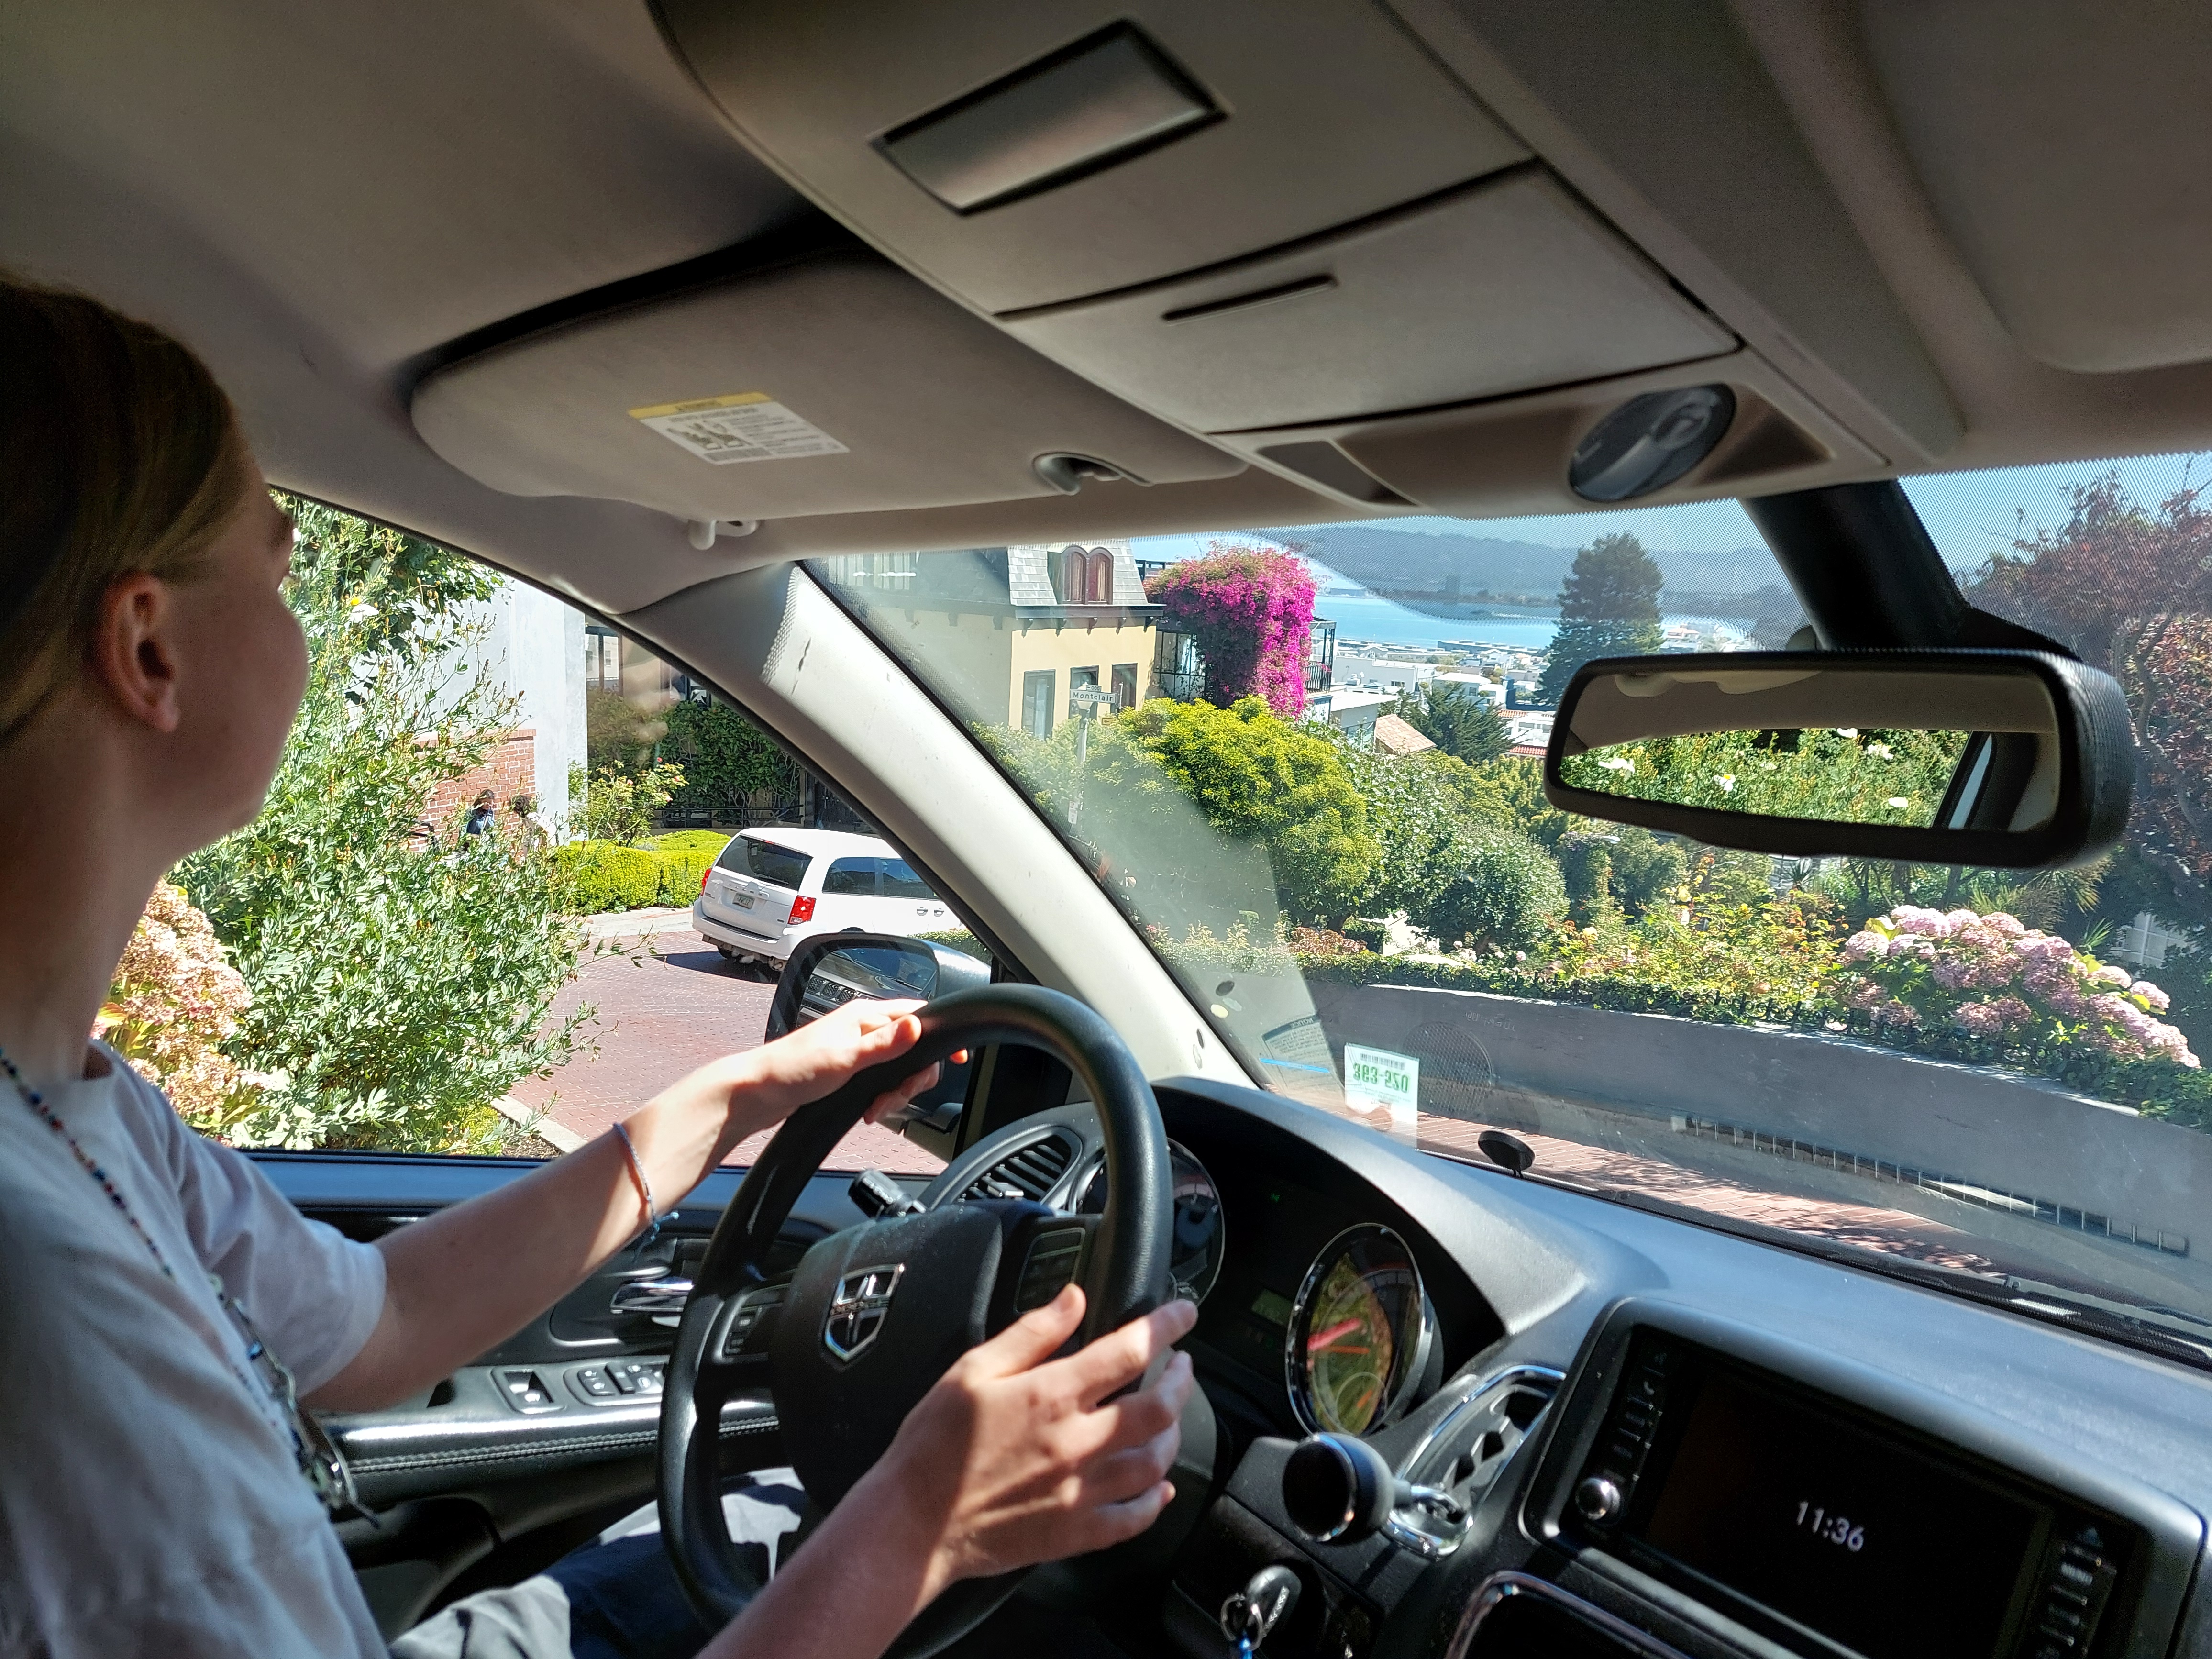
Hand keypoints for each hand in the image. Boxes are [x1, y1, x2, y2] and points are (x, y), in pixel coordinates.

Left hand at [651, 999, 943, 1156]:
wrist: (755, 1095)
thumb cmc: (791, 1071)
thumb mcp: (845, 1059)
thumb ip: (885, 1044)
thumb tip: (918, 1026)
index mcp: (866, 1016)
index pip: (919, 1015)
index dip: (939, 1036)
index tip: (956, 1058)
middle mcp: (864, 1029)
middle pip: (914, 1048)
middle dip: (912, 1078)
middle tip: (892, 1098)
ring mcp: (857, 1050)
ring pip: (899, 1069)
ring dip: (895, 1093)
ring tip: (874, 1108)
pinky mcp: (849, 1071)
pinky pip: (881, 1082)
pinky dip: (881, 1098)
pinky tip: (867, 1110)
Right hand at [863, 1285, 1199, 1602]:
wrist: (911, 1524)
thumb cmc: (933, 1446)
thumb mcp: (972, 1370)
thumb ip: (1031, 1332)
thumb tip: (1073, 1298)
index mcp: (1052, 1396)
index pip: (1131, 1350)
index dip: (1166, 1326)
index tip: (1183, 1314)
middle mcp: (1077, 1444)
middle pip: (1159, 1409)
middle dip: (1181, 1380)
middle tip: (1182, 1364)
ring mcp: (1080, 1492)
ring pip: (1155, 1462)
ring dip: (1172, 1434)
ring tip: (1169, 1416)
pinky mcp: (1074, 1534)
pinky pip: (1133, 1519)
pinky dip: (1154, 1501)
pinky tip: (1158, 1488)